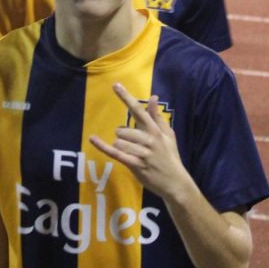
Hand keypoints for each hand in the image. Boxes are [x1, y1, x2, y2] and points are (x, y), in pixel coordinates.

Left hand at [88, 83, 186, 198]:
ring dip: (120, 146)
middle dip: (122, 136)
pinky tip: (93, 139)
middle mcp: (149, 139)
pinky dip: (103, 147)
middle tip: (131, 144)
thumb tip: (153, 97)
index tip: (116, 85)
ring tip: (131, 153)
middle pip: (123, 130)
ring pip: (119, 141)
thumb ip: (157, 116)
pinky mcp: (136, 165)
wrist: (175, 182)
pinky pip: (116, 153)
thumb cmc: (170, 157)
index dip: (127, 97)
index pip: (139, 110)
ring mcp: (142, 153)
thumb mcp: (168, 135)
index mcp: (155, 130)